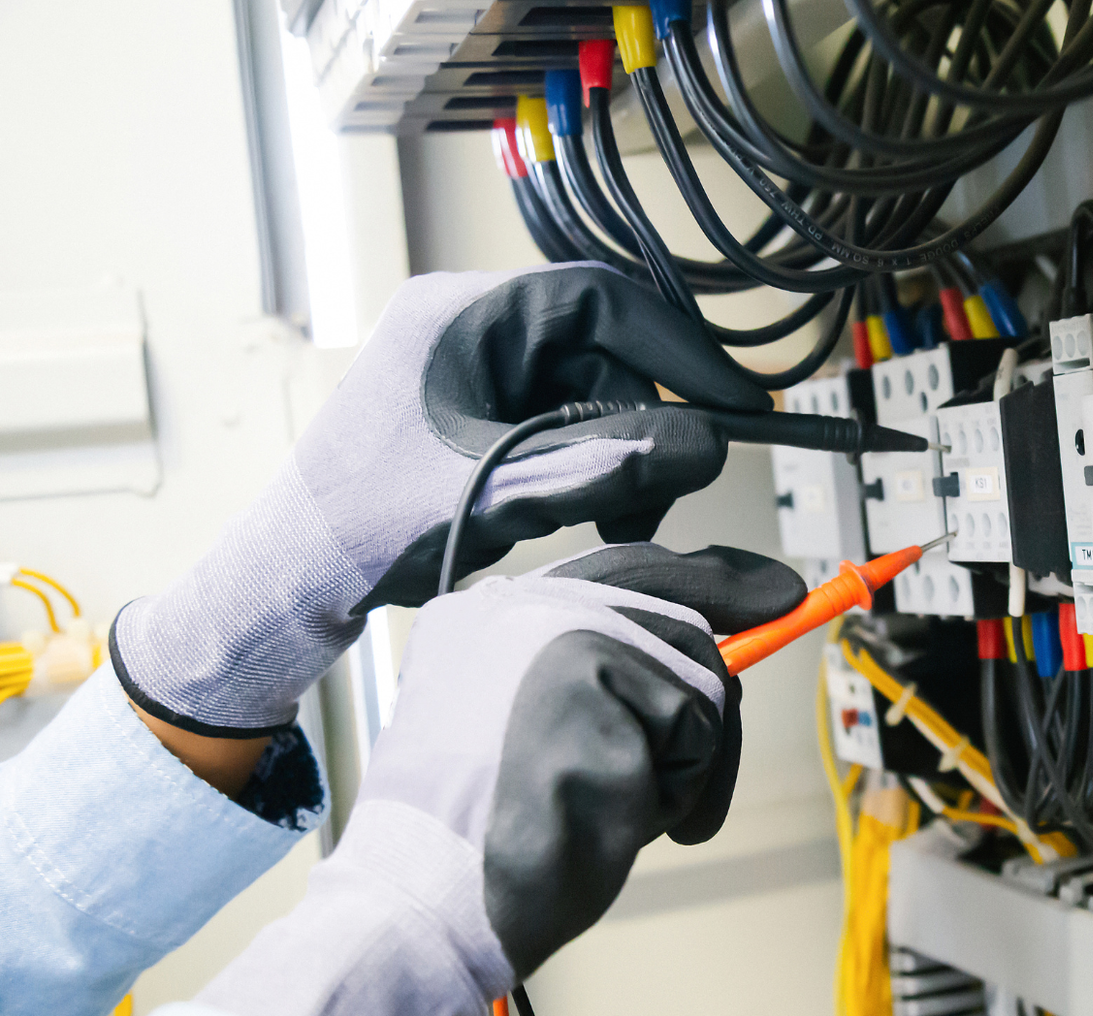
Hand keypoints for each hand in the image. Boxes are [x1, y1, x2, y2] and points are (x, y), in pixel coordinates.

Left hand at [112, 262, 768, 737]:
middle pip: (602, 351)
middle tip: (664, 494)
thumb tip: (705, 448)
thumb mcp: (499, 495)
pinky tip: (584, 512)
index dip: (678, 345)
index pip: (599, 299)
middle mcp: (470, 325)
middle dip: (644, 423)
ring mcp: (474, 366)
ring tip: (615, 521)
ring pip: (591, 391)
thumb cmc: (366, 527)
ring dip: (619, 454)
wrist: (296, 578)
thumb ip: (604, 468)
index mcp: (461, 314)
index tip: (735, 401)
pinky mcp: (479, 408)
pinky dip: (590, 465)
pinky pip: (564, 419)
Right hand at [192, 543, 804, 1015]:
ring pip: (698, 679)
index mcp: (487, 616)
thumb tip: (716, 663)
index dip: (711, 580)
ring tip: (612, 809)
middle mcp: (519, 604)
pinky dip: (680, 790)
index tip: (773, 592)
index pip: (625, 570)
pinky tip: (611, 818)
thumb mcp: (530, 735)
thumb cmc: (481, 844)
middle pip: (679, 615)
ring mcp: (556, 636)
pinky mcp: (593, 680)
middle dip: (720, 690)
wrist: (423, 906)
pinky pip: (697, 731)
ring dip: (686, 764)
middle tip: (721, 732)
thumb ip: (598, 683)